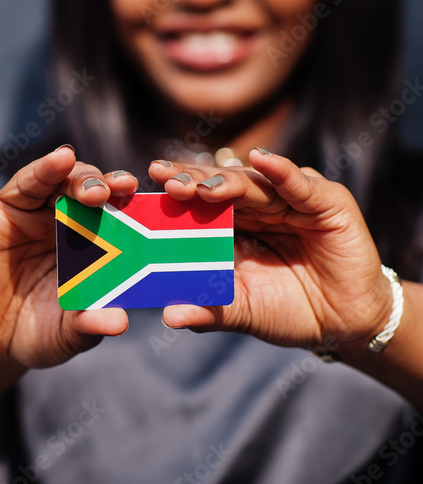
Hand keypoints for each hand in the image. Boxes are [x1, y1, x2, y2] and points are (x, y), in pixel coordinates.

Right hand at [0, 146, 131, 368]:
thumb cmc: (39, 330)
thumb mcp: (65, 334)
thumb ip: (88, 326)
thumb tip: (118, 321)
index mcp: (80, 234)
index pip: (101, 205)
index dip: (116, 193)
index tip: (130, 190)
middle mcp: (47, 215)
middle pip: (69, 184)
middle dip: (86, 181)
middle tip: (100, 192)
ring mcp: (8, 213)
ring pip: (29, 179)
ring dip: (45, 168)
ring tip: (62, 160)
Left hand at [150, 149, 392, 353]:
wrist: (344, 323)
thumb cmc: (288, 310)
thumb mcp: (244, 311)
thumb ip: (210, 310)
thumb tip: (169, 316)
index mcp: (229, 225)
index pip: (194, 203)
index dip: (171, 195)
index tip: (139, 192)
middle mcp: (255, 206)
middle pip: (218, 186)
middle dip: (191, 182)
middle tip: (165, 181)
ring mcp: (289, 200)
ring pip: (252, 184)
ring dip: (227, 181)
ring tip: (202, 186)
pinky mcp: (325, 201)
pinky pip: (299, 184)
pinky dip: (281, 171)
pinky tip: (262, 160)